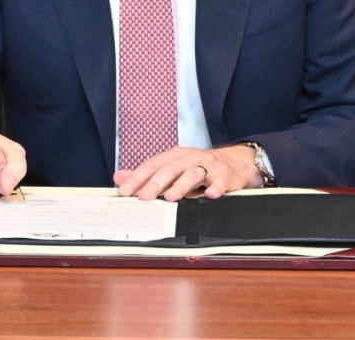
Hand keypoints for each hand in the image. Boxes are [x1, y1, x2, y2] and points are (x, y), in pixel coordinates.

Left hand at [113, 144, 261, 200]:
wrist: (236, 163)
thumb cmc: (200, 168)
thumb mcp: (174, 168)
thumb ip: (147, 175)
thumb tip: (119, 177)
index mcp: (175, 156)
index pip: (152, 165)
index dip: (138, 177)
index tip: (124, 191)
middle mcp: (190, 158)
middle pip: (170, 169)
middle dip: (155, 183)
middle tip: (143, 197)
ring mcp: (208, 165)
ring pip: (193, 173)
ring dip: (181, 186)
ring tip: (170, 198)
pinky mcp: (226, 175)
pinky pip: (220, 181)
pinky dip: (215, 188)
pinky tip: (209, 195)